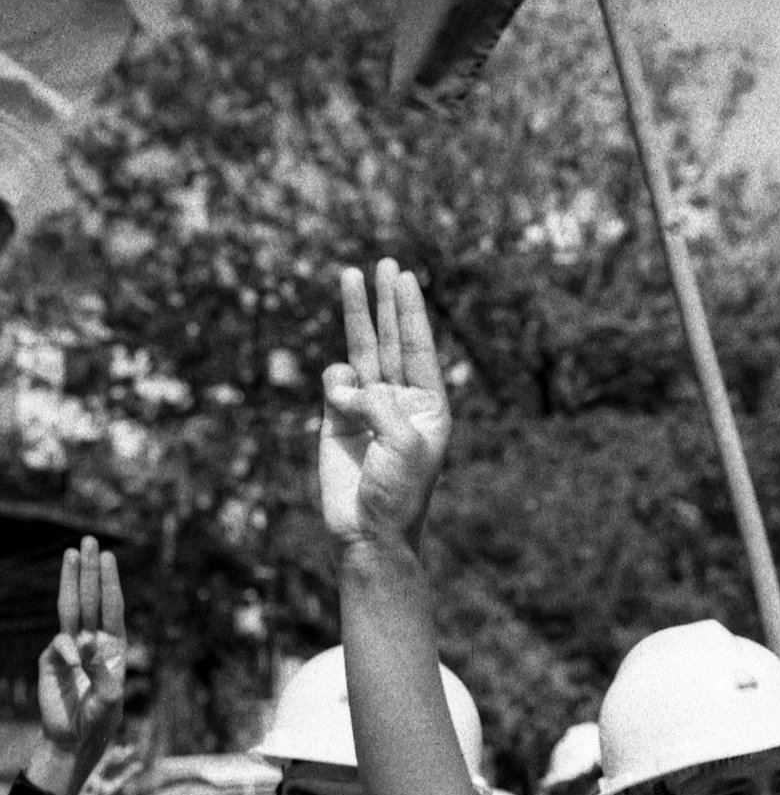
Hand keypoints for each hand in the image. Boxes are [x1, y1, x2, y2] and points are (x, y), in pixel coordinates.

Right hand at [36, 540, 127, 783]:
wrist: (75, 739)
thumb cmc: (99, 719)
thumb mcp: (110, 697)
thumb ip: (102, 671)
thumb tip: (85, 644)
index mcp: (112, 647)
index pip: (110, 608)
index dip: (109, 582)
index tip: (108, 556)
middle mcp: (91, 642)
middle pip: (90, 599)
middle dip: (89, 571)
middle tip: (88, 541)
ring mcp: (69, 648)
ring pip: (70, 609)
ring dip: (71, 581)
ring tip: (70, 553)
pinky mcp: (50, 660)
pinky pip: (60, 646)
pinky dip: (69, 649)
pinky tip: (78, 658)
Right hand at [319, 258, 452, 549]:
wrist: (368, 532)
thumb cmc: (398, 492)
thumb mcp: (403, 443)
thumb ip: (380, 403)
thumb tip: (347, 384)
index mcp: (429, 407)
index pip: (419, 348)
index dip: (411, 311)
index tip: (405, 277)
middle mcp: (401, 401)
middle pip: (393, 339)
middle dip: (387, 302)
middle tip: (386, 263)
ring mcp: (369, 407)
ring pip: (362, 350)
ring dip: (356, 314)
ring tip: (350, 274)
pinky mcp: (337, 418)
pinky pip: (335, 381)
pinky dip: (335, 380)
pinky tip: (342, 400)